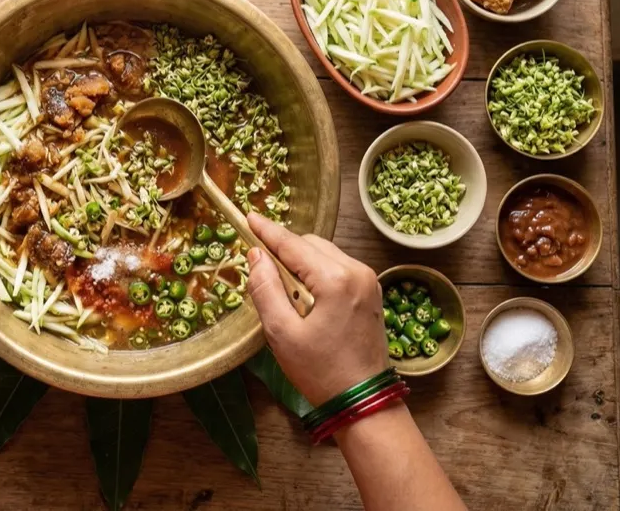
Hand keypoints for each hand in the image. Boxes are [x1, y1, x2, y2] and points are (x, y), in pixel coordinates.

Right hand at [245, 213, 388, 405]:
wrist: (363, 402)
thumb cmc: (320, 371)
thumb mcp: (282, 333)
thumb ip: (265, 289)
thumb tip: (256, 256)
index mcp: (336, 279)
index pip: (294, 245)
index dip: (268, 232)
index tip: (248, 217)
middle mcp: (357, 271)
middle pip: (311, 244)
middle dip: (284, 249)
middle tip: (260, 265)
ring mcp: (368, 281)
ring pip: (325, 254)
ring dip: (301, 261)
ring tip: (281, 286)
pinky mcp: (371, 293)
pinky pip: (337, 268)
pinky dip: (316, 272)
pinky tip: (304, 294)